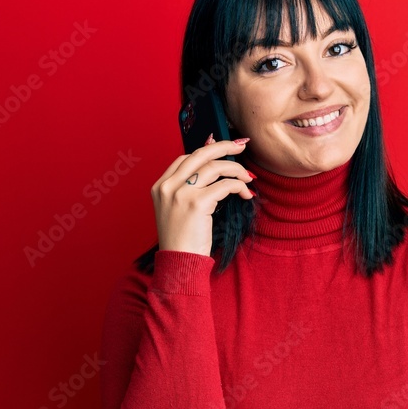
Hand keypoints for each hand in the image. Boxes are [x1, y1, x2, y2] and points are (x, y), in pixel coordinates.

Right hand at [151, 136, 255, 255]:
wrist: (179, 262)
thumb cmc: (182, 239)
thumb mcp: (178, 209)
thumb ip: (189, 187)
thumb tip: (212, 164)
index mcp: (160, 186)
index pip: (185, 158)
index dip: (207, 150)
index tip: (224, 149)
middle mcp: (168, 186)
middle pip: (200, 155)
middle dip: (223, 147)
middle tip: (241, 146)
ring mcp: (180, 193)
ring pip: (214, 167)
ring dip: (236, 169)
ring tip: (247, 177)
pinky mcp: (196, 203)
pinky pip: (224, 186)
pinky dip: (239, 187)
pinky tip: (245, 194)